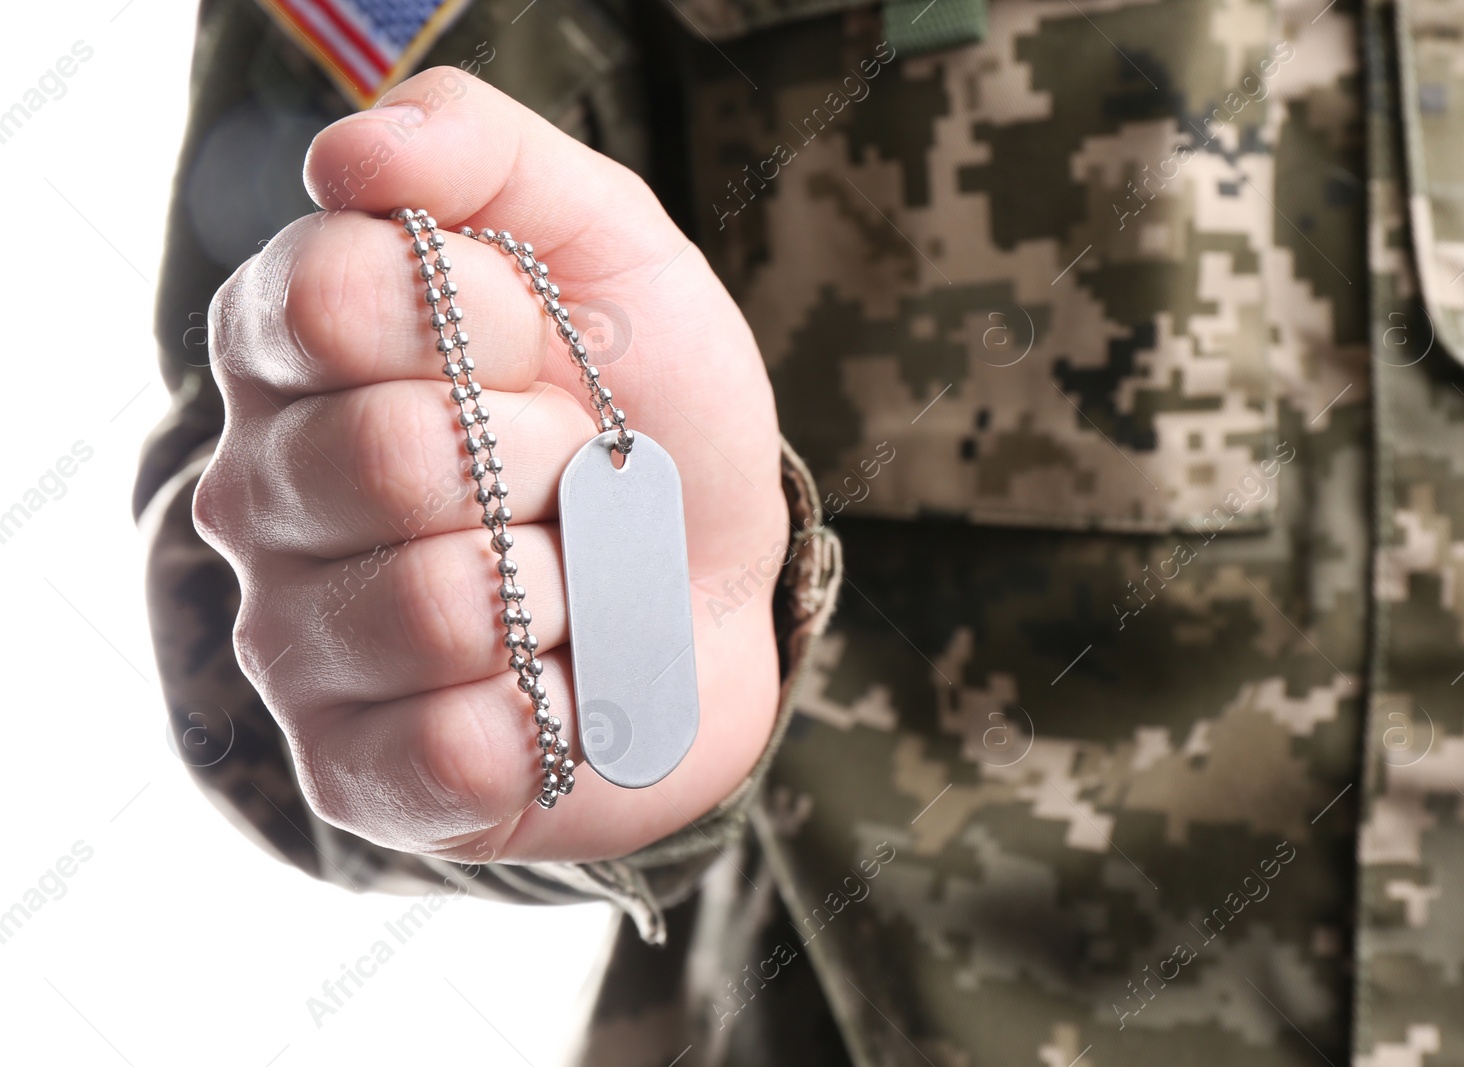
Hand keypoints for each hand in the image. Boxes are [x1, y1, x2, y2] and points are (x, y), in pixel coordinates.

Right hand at [194, 68, 787, 863]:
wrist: (715, 581)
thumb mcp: (602, 247)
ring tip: (572, 581)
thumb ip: (481, 154)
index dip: (486, 319)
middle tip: (578, 475)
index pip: (333, 295)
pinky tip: (557, 683)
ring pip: (440, 606)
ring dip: (571, 587)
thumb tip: (351, 154)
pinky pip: (453, 747)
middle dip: (553, 461)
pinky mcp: (355, 772)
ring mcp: (295, 643)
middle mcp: (261, 497)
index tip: (543, 348)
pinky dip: (558, 711)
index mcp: (295, 351)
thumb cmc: (648, 415)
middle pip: (389, 455)